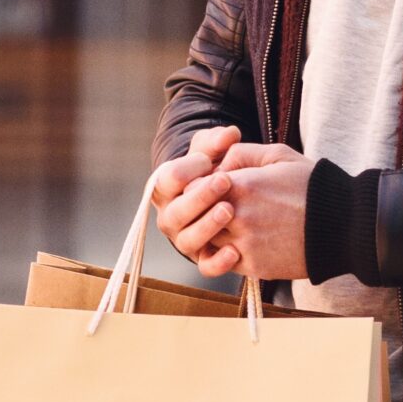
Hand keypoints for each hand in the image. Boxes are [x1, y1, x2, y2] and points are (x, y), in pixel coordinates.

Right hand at [153, 125, 240, 259]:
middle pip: (175, 212)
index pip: (167, 180)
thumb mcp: (214, 150)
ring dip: (207, 227)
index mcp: (167, 188)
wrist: (227, 194)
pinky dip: (218, 262)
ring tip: (230, 210)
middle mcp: (171, 216)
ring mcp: (185, 238)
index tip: (207, 161)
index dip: (186, 170)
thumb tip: (231, 135)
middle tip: (224, 181)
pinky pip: (205, 266)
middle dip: (199, 197)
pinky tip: (236, 251)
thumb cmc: (215, 167)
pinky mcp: (203, 257)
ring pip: (187, 241)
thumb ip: (218, 140)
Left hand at [206, 155, 313, 279]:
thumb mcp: (280, 155)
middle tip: (222, 208)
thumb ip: (243, 153)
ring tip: (236, 224)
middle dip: (205, 211)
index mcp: (241, 185)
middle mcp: (237, 215)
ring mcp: (244, 243)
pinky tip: (247, 240)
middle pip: (198, 216)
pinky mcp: (253, 266)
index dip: (201, 188)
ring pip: (208, 240)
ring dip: (215, 233)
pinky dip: (228, 252)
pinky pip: (224, 261)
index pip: (194, 189)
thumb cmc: (313, 186)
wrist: (343, 225)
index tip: (215, 188)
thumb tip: (219, 163)